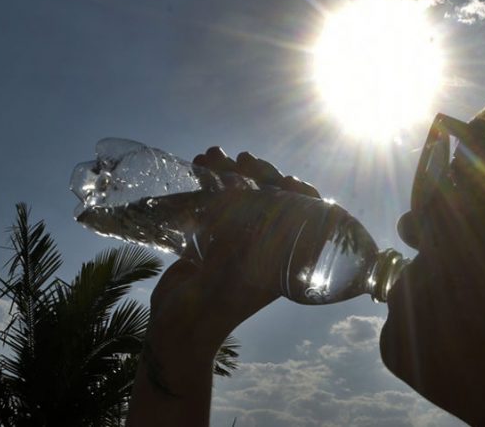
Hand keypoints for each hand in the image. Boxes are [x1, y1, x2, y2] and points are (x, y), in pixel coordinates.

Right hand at [127, 148, 322, 424]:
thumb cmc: (217, 303)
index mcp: (285, 258)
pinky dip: (208, 184)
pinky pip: (216, 204)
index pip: (305, 217)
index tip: (286, 179)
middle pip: (272, 199)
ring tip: (211, 155)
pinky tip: (198, 164)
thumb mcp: (238, 269)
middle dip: (258, 174)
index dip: (300, 193)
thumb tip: (250, 190)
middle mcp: (265, 247)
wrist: (180, 329)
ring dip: (229, 172)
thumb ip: (246, 234)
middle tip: (244, 159)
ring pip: (242, 196)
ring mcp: (238, 241)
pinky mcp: (212, 239)